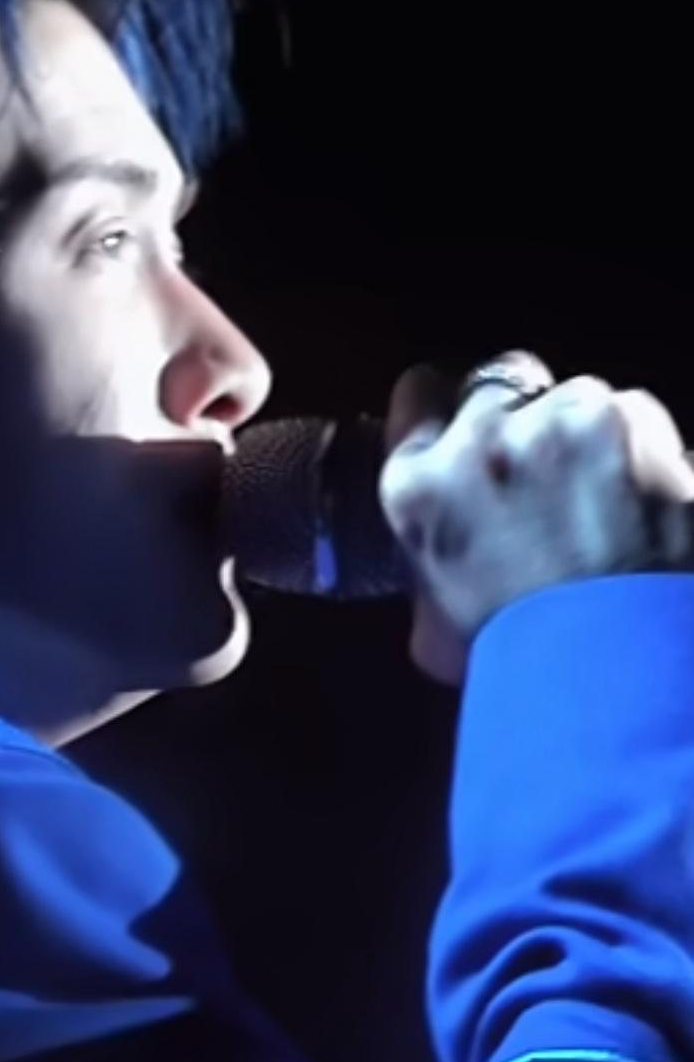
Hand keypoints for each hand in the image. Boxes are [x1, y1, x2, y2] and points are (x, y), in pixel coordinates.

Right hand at [380, 353, 693, 686]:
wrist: (616, 678)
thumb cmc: (522, 667)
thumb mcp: (436, 632)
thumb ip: (430, 560)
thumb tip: (443, 545)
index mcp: (419, 488)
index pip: (418, 394)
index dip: (449, 413)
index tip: (474, 434)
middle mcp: (480, 440)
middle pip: (499, 383)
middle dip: (523, 421)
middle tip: (550, 480)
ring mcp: (557, 422)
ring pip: (573, 398)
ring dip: (587, 436)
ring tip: (607, 508)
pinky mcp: (628, 419)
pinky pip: (634, 414)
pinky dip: (643, 451)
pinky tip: (643, 507)